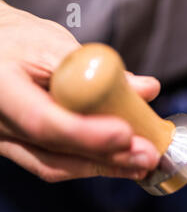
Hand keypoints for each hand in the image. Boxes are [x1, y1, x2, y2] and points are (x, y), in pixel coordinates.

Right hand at [0, 2, 159, 181]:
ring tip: (141, 164)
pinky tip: (122, 163)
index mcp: (1, 90)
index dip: (87, 133)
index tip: (126, 134)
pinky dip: (92, 164)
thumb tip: (147, 89)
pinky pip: (56, 164)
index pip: (43, 121)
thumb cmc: (19, 43)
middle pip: (55, 154)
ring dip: (105, 168)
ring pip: (56, 167)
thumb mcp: (56, 46)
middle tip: (147, 156)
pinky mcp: (21, 149)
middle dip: (108, 158)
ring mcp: (7, 142)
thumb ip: (100, 72)